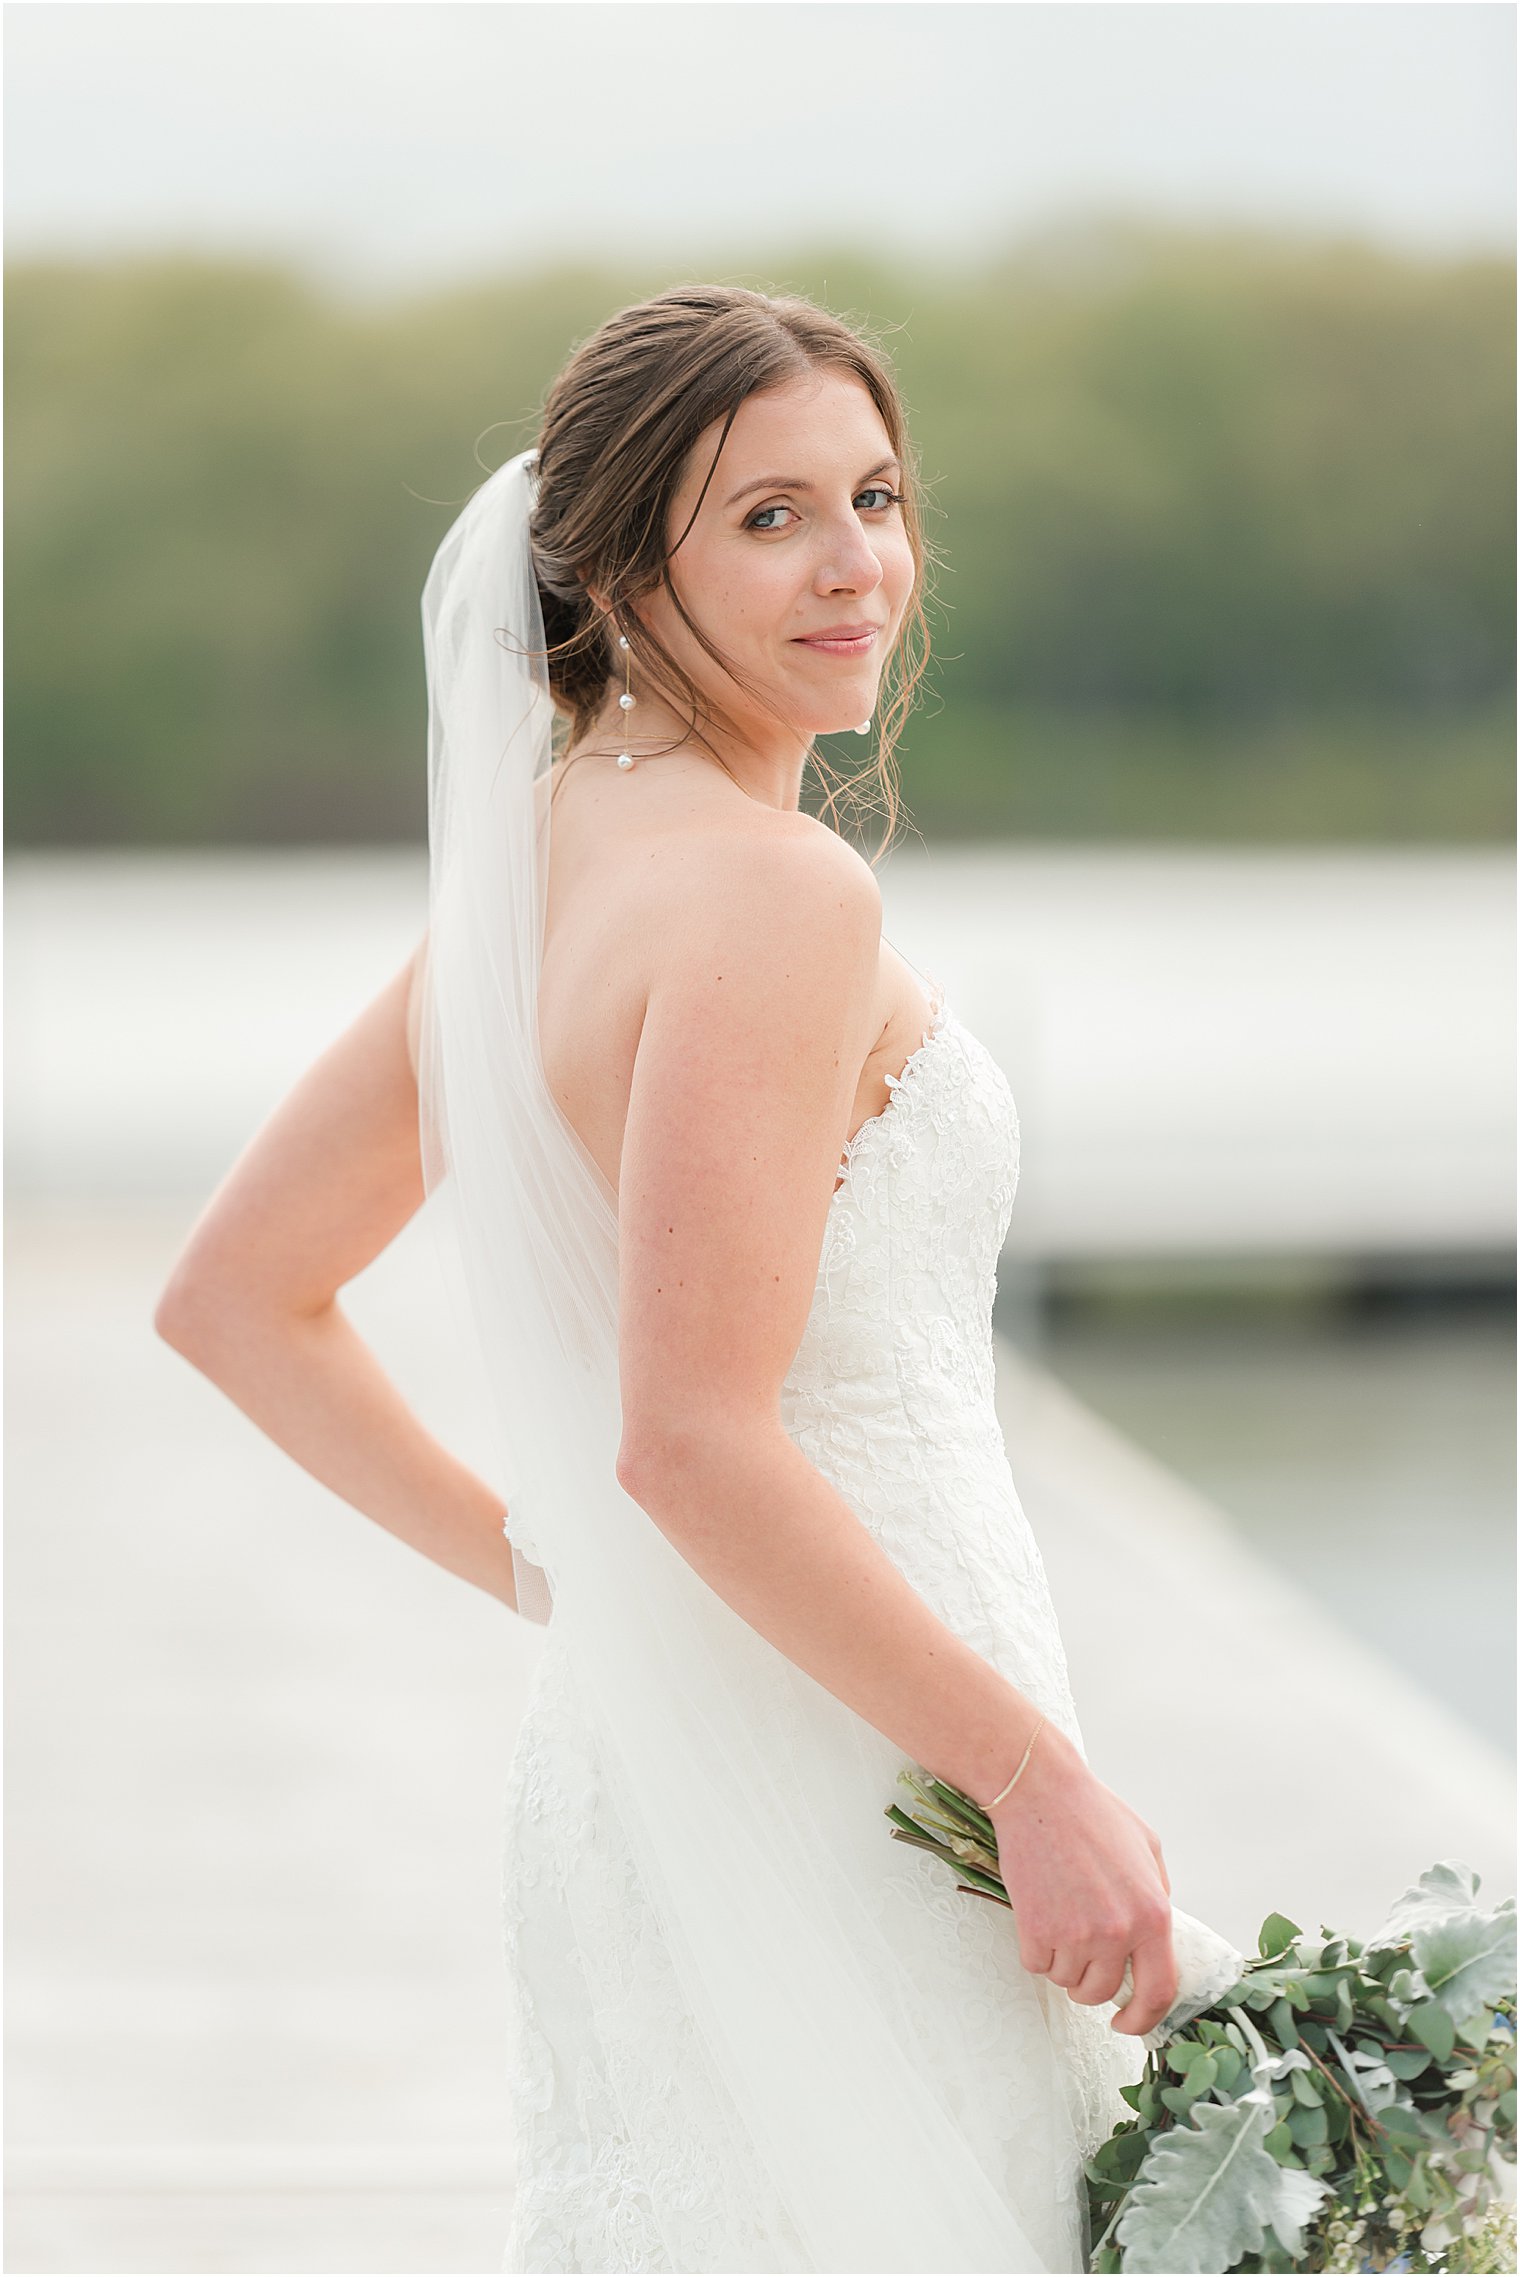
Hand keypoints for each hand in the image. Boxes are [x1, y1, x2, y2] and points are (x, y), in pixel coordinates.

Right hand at [988, 1720, 1179, 2037]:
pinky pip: (1037, 1965)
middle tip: (1082, 1955)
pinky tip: (1038, 1915)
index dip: (1143, 2020)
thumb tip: (1156, 1939)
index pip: (1159, 1992)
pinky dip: (1036, 1949)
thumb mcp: (1147, 1849)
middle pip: (1104, 1993)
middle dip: (1092, 1984)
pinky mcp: (1036, 1930)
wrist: (1040, 1791)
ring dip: (1063, 1963)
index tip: (1126, 2023)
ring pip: (1068, 1982)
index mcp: (1153, 1915)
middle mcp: (1118, 1932)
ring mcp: (1076, 1934)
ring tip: (1059, 1920)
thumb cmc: (1093, 1813)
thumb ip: (1158, 1896)